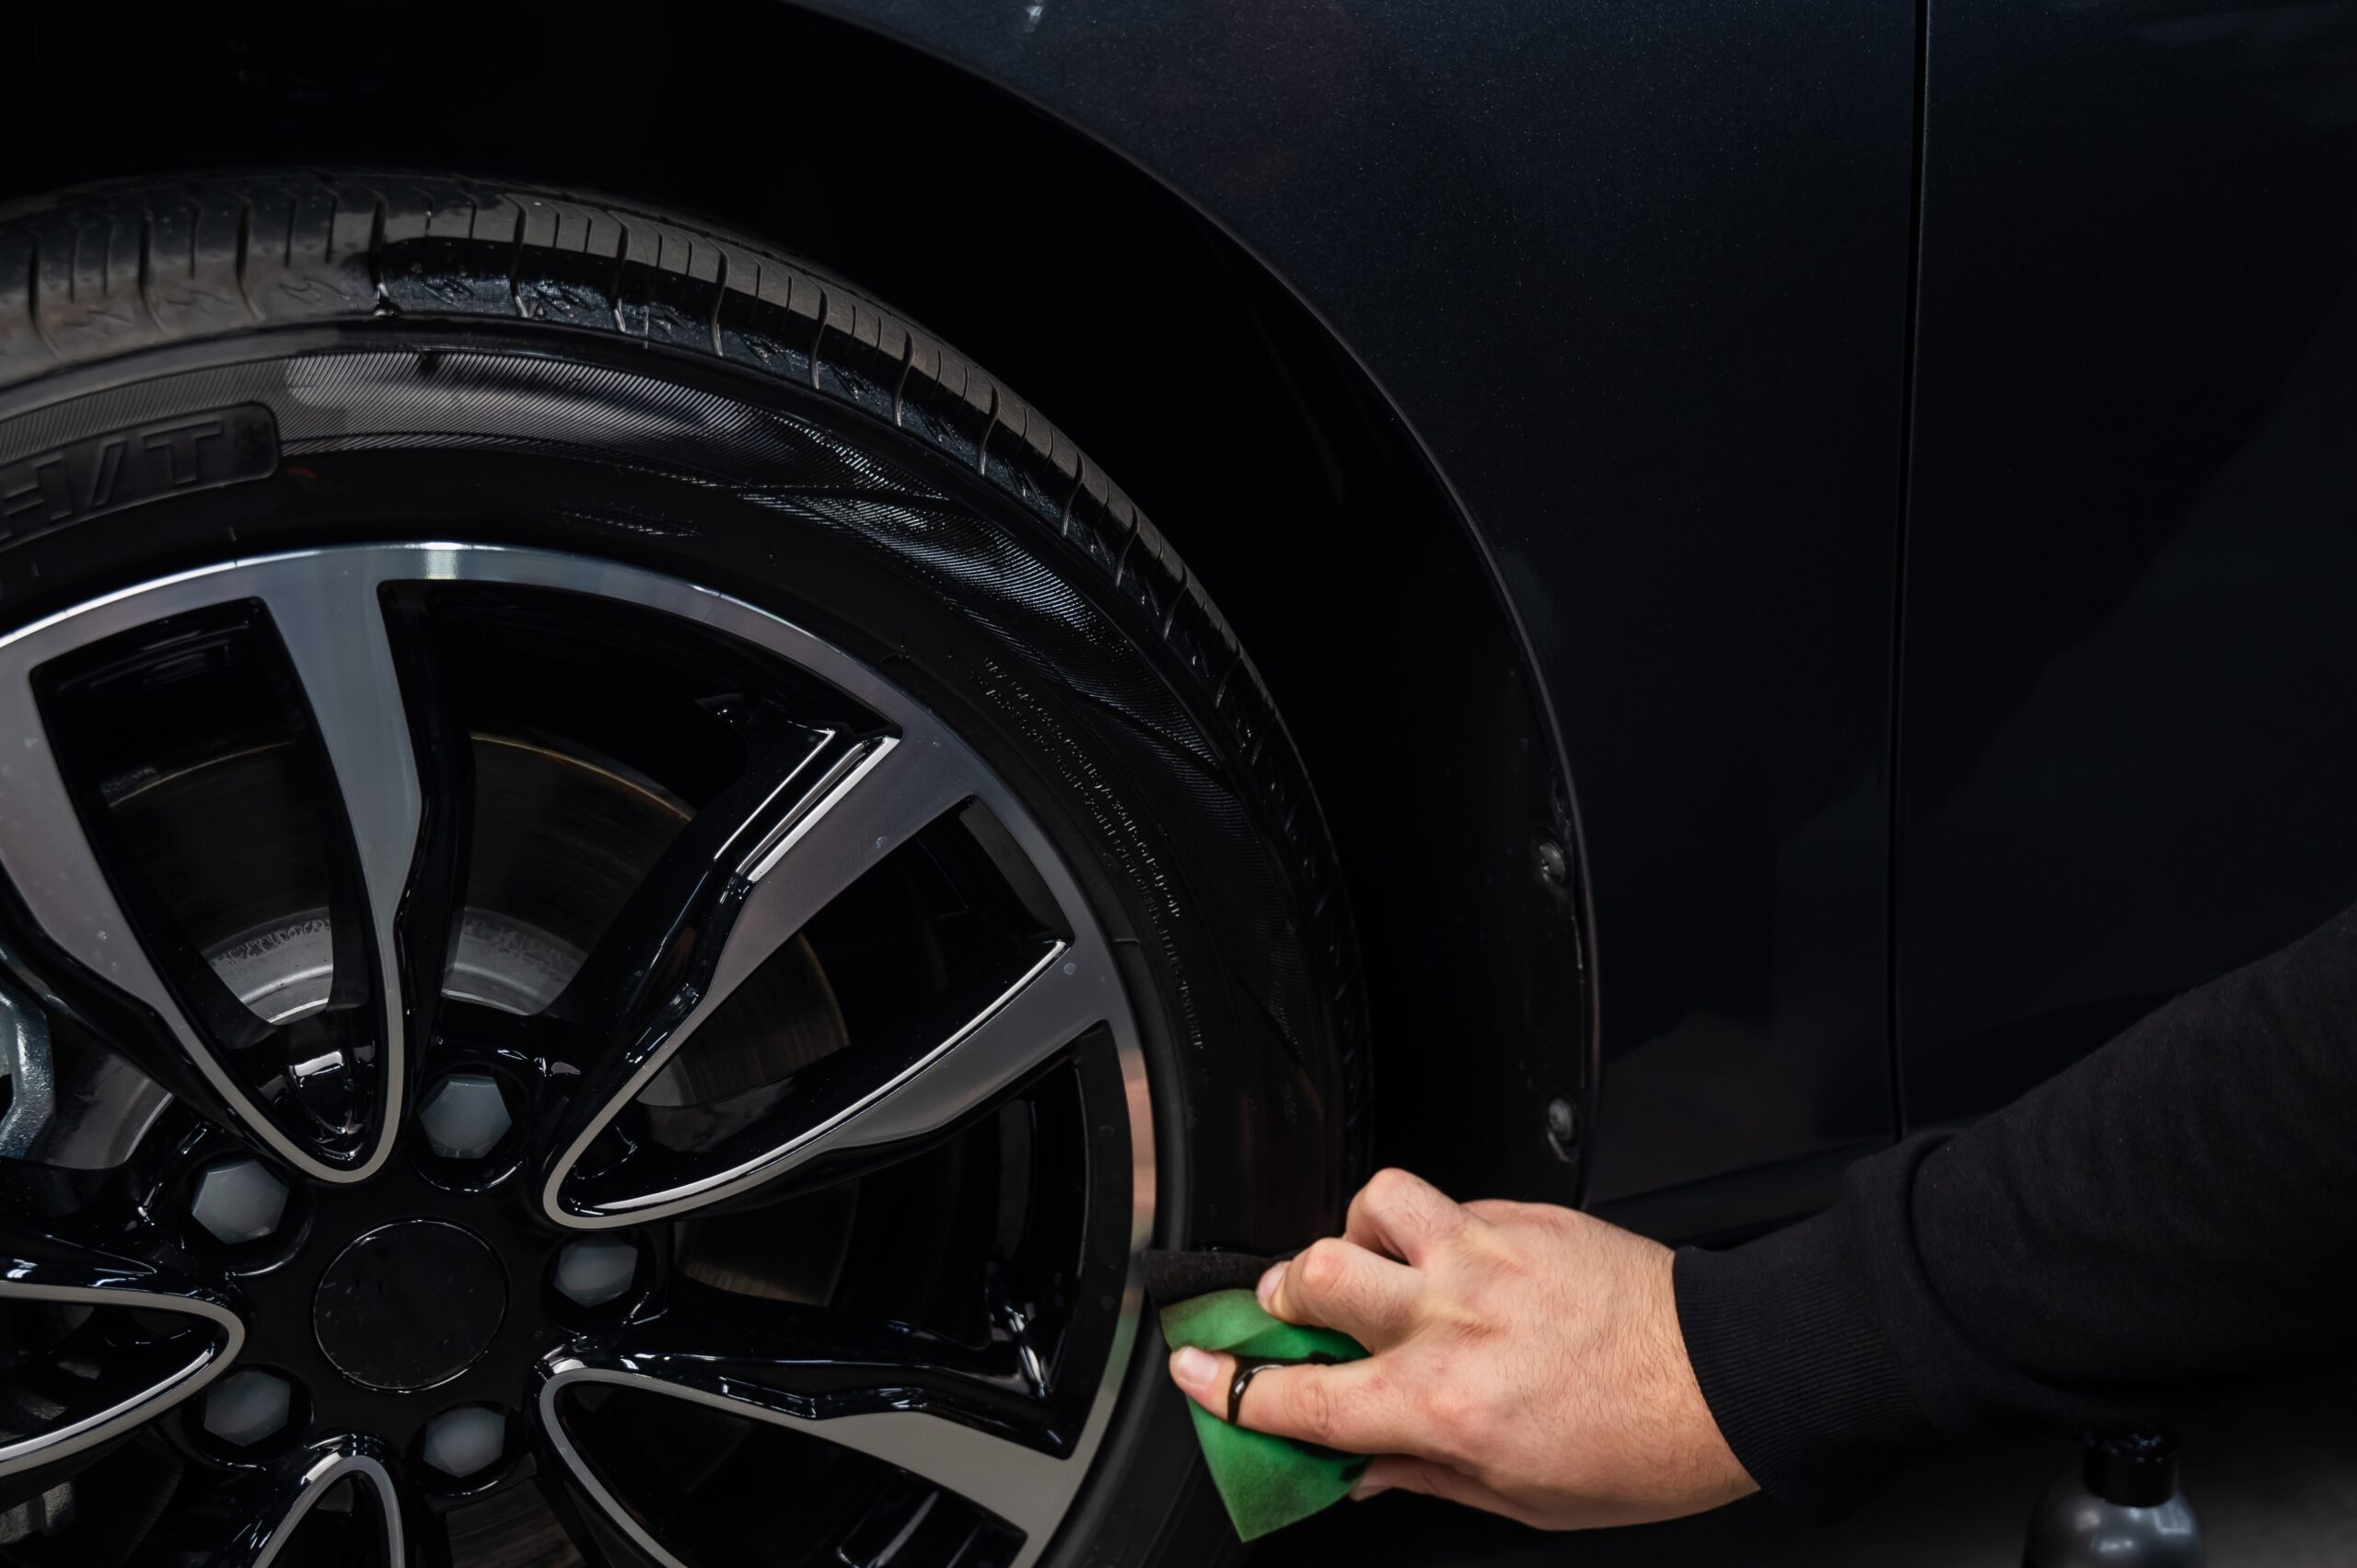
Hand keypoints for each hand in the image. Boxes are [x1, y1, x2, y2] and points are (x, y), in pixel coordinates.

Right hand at [1165, 1169, 1756, 1528]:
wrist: (1735, 1377)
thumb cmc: (1647, 1446)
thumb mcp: (1524, 1500)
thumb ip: (1424, 1473)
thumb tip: (1364, 1469)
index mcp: (1443, 1403)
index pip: (1299, 1398)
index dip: (1228, 1390)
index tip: (1197, 1373)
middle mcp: (1452, 1319)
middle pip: (1312, 1276)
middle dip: (1277, 1296)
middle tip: (1285, 1316)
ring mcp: (1485, 1254)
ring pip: (1371, 1204)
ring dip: (1354, 1234)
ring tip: (1369, 1267)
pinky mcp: (1524, 1215)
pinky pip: (1446, 1200)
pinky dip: (1429, 1228)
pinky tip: (1451, 1262)